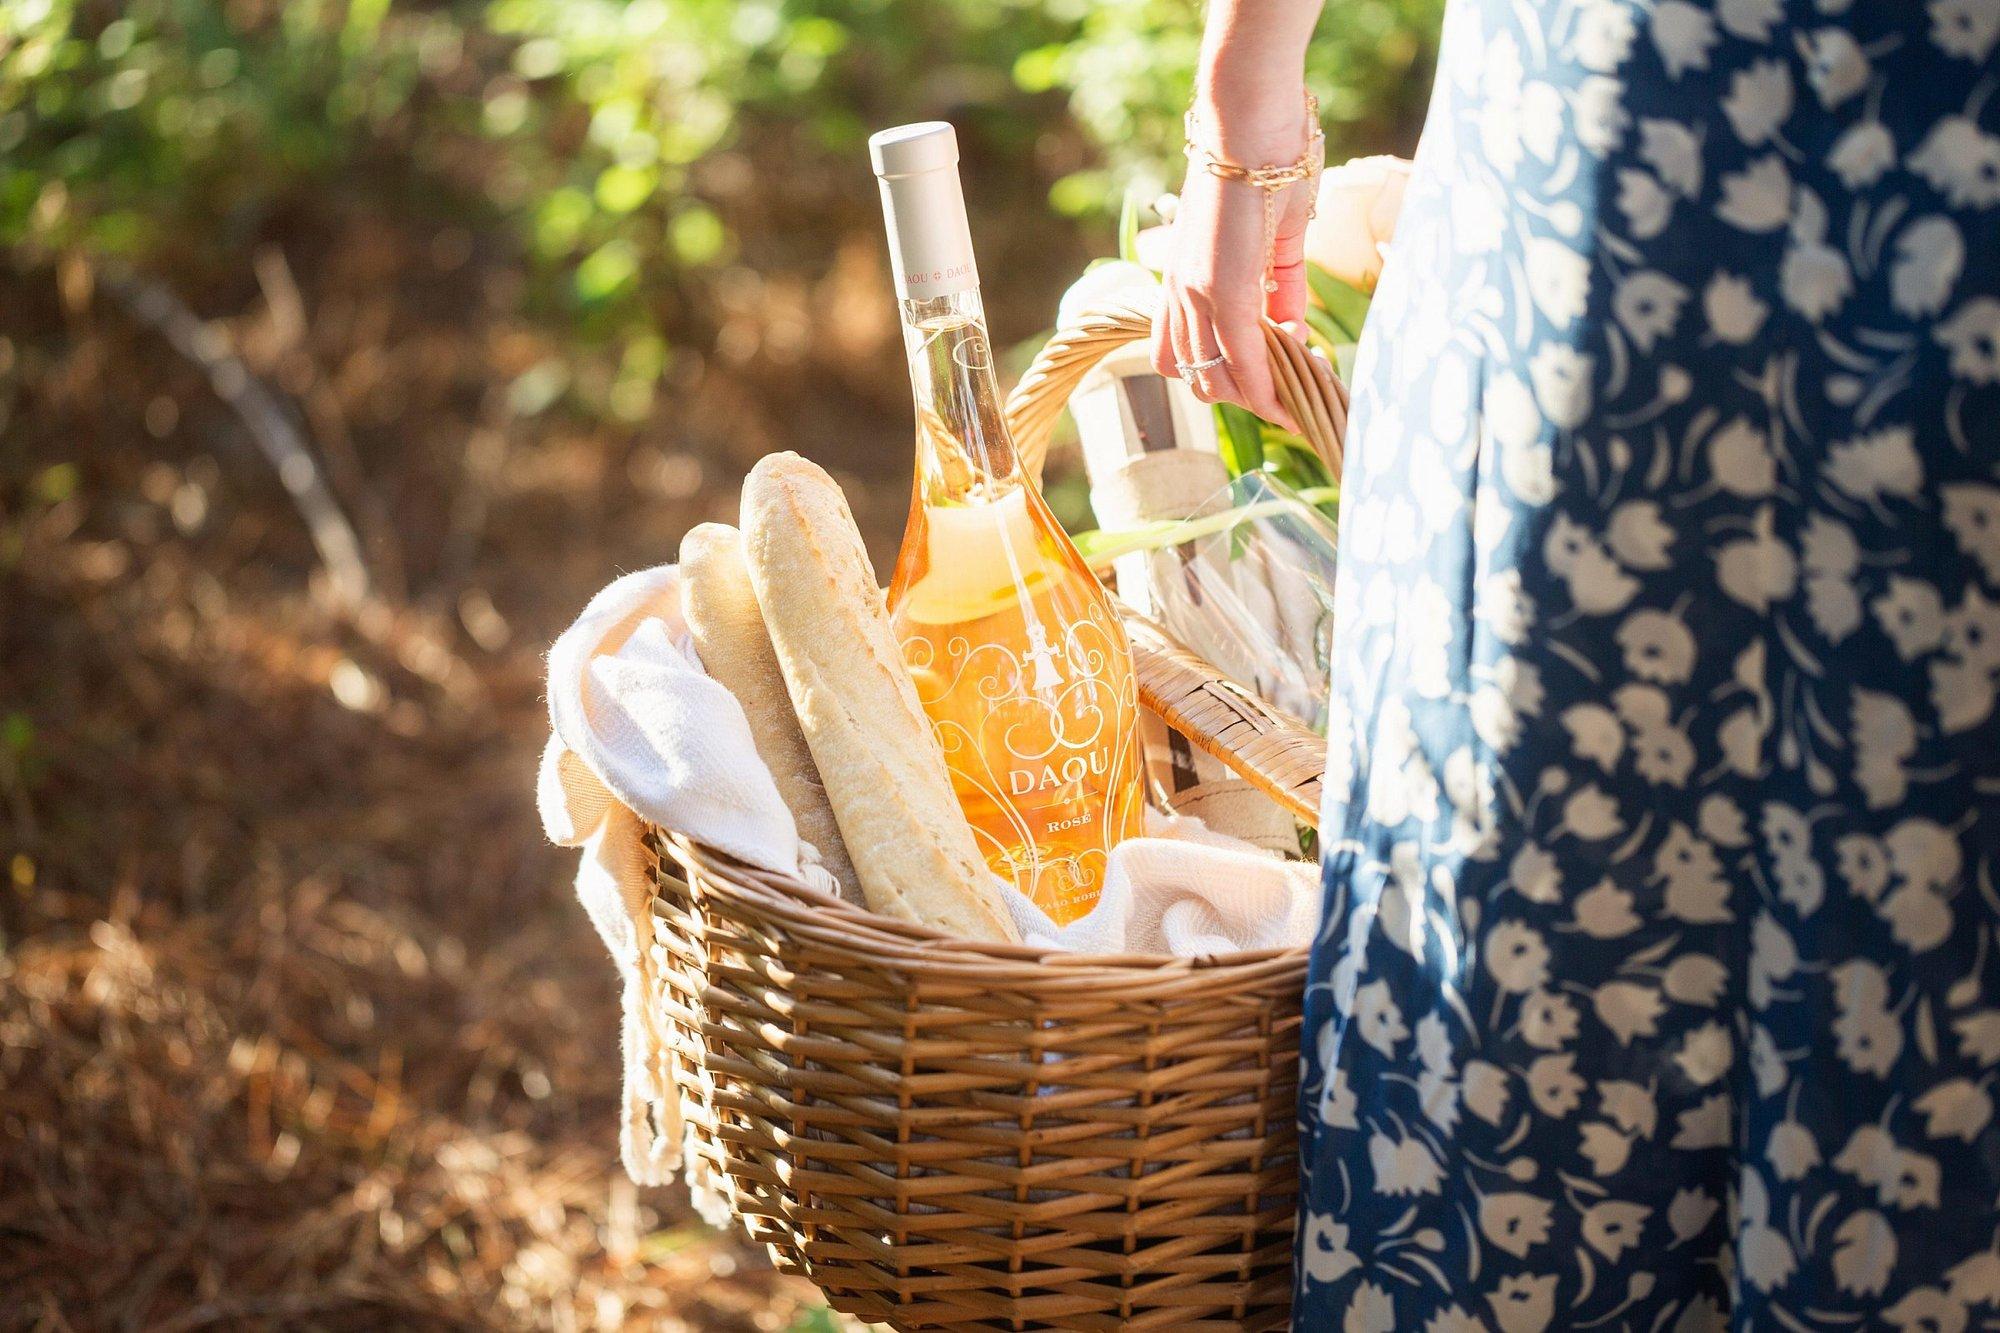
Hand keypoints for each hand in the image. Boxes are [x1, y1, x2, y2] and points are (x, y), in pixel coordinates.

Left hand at [1150, 108, 1314, 432]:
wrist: (1250, 119)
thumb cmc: (1267, 165)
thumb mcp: (1275, 240)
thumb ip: (1281, 290)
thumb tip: (1291, 332)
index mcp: (1184, 280)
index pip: (1191, 357)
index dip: (1229, 383)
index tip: (1270, 394)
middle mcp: (1179, 292)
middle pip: (1199, 378)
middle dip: (1244, 398)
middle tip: (1285, 399)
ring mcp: (1195, 293)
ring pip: (1215, 378)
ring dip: (1256, 397)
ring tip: (1291, 399)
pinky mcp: (1221, 289)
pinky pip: (1242, 358)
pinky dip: (1266, 385)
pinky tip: (1290, 394)